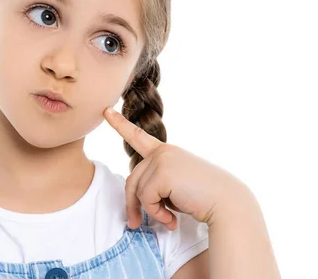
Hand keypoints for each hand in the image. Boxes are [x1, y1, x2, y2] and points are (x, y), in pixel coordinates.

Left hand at [103, 107, 248, 229]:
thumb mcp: (174, 187)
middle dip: (132, 204)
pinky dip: (156, 213)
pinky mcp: (162, 173)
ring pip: (137, 190)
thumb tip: (134, 204)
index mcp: (166, 152)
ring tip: (166, 220)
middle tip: (135, 224)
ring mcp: (161, 160)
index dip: (120, 124)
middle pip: (132, 179)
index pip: (138, 136)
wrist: (228, 204)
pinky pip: (146, 199)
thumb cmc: (203, 199)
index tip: (105, 110)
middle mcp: (162, 152)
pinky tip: (172, 219)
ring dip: (148, 211)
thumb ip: (154, 184)